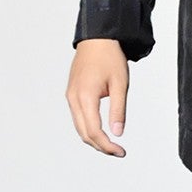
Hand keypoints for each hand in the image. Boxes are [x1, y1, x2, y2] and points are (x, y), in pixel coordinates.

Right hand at [66, 39, 128, 156]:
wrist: (97, 39)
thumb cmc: (109, 57)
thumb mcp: (120, 84)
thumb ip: (118, 110)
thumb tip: (118, 132)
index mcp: (85, 96)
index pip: (94, 131)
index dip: (107, 145)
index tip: (120, 151)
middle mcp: (74, 98)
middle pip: (84, 133)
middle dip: (100, 146)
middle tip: (118, 151)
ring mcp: (70, 96)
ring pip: (79, 127)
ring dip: (93, 139)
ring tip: (111, 144)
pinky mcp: (72, 93)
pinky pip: (78, 117)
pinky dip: (88, 128)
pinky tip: (100, 131)